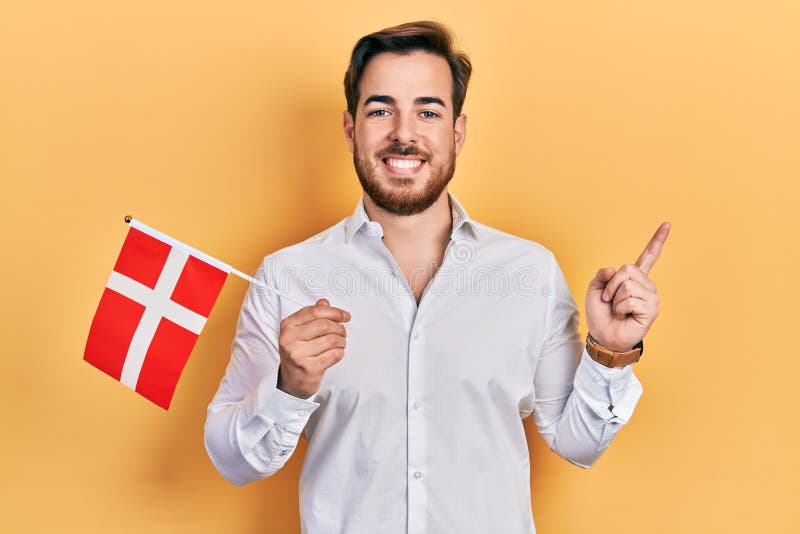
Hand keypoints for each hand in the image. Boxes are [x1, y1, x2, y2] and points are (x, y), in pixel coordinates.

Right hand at [277, 298, 350, 397]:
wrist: (292, 381)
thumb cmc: (299, 353)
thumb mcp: (301, 332)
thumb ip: (312, 316)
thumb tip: (324, 302)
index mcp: (288, 325)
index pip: (314, 312)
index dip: (334, 312)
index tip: (345, 316)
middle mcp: (289, 339)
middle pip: (324, 325)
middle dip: (339, 328)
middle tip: (343, 333)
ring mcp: (297, 354)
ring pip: (331, 340)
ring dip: (341, 341)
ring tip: (340, 344)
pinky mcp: (308, 368)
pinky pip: (333, 355)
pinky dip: (340, 353)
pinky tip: (336, 353)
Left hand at [585, 223, 669, 351]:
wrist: (603, 336)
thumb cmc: (601, 314)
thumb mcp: (595, 289)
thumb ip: (602, 274)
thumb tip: (615, 269)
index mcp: (635, 278)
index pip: (648, 256)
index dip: (657, 240)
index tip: (667, 224)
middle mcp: (646, 285)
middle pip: (627, 269)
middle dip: (611, 285)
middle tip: (609, 300)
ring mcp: (651, 297)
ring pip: (627, 285)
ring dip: (615, 299)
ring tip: (618, 310)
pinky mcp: (652, 309)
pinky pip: (630, 299)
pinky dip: (620, 308)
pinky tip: (625, 316)